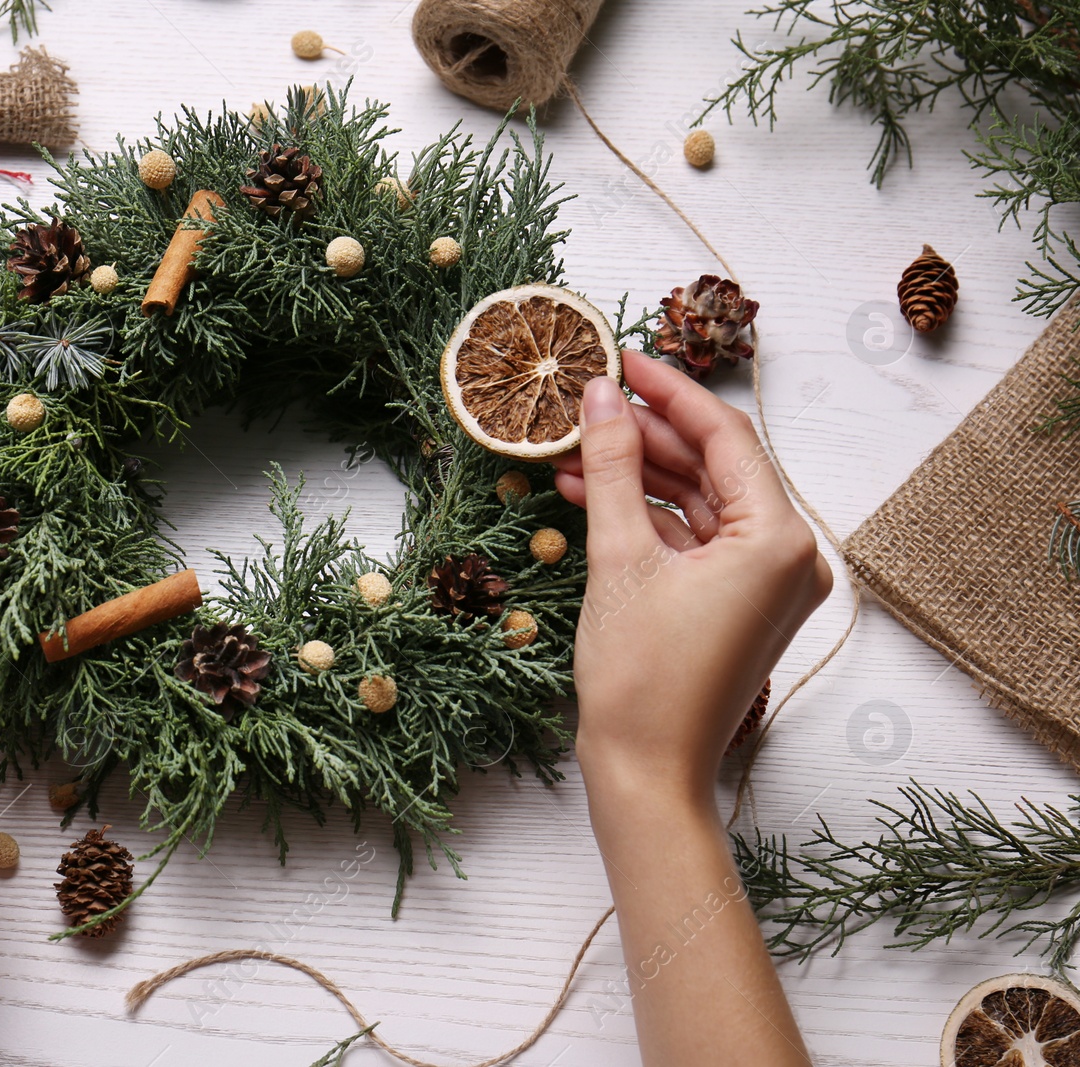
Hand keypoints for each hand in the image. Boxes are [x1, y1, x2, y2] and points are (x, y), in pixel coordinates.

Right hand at [554, 357, 826, 1066]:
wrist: (646, 775)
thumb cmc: (639, 679)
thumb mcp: (619, 558)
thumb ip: (612, 466)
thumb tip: (601, 394)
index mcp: (781, 541)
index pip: (726, 437)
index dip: (669, 392)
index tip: (621, 357)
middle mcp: (790, 559)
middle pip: (716, 467)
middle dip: (648, 433)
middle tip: (590, 399)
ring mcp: (767, 586)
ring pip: (701, 503)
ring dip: (640, 475)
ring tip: (574, 448)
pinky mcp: (740, 607)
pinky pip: (696, 541)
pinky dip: (649, 518)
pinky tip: (592, 495)